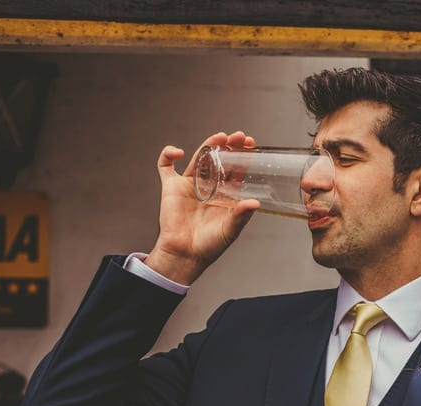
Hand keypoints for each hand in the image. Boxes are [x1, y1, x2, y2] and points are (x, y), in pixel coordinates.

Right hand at [145, 131, 260, 284]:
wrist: (185, 254)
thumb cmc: (210, 245)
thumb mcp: (230, 230)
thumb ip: (241, 215)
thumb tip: (255, 203)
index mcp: (225, 195)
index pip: (237, 170)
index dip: (244, 156)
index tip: (251, 144)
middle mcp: (209, 187)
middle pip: (219, 160)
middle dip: (229, 147)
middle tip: (239, 137)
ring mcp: (189, 185)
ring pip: (198, 158)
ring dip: (208, 145)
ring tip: (220, 137)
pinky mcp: (171, 187)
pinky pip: (166, 166)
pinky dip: (168, 155)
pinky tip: (178, 152)